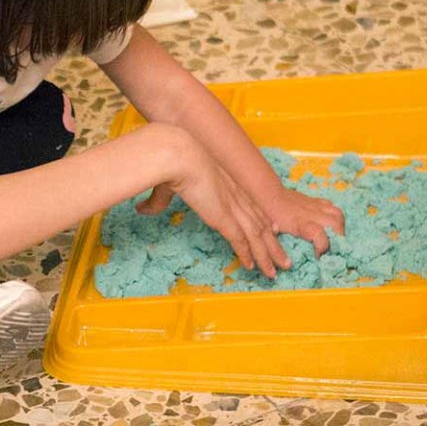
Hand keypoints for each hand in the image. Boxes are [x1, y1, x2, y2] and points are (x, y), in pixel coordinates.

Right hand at [133, 126, 286, 277]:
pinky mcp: (225, 218)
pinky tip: (252, 267)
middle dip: (273, 243)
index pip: (251, 206)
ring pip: (257, 237)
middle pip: (261, 224)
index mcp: (227, 183)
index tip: (272, 230)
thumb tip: (143, 209)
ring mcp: (232, 207)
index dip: (263, 220)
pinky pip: (242, 241)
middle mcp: (236, 196)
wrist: (178, 154)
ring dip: (267, 256)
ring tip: (275, 271)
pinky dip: (249, 255)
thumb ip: (159, 200)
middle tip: (282, 258)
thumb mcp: (166, 183)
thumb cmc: (171, 161)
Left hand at [261, 188, 344, 255]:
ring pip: (338, 214)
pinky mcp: (316, 201)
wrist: (268, 195)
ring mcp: (316, 206)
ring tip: (333, 236)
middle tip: (329, 247)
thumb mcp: (276, 233)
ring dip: (339, 227)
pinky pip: (332, 207)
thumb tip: (289, 263)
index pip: (319, 235)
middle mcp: (312, 214)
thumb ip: (285, 246)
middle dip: (338, 238)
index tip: (317, 255)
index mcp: (301, 223)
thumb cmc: (270, 216)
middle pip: (336, 224)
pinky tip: (327, 223)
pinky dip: (334, 216)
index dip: (322, 247)